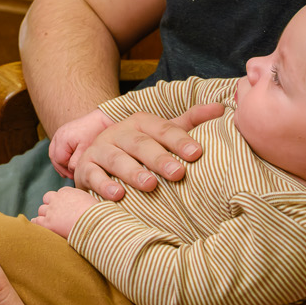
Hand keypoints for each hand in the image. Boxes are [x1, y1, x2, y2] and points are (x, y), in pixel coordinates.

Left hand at [33, 186, 93, 238]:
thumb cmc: (98, 215)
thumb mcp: (91, 201)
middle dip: (50, 206)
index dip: (61, 201)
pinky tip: (40, 228)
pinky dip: (37, 223)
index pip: (59, 194)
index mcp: (68, 191)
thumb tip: (88, 205)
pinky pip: (36, 221)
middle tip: (56, 215)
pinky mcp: (48, 223)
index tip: (65, 208)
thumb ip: (83, 201)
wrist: (95, 225)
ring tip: (50, 223)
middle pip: (48, 199)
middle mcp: (57, 199)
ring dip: (44, 215)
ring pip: (41, 210)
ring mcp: (51, 210)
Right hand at [50, 109, 111, 177]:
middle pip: (53, 156)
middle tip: (71, 175)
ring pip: (54, 152)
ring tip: (70, 170)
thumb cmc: (95, 133)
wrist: (101, 119)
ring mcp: (59, 133)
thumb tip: (70, 171)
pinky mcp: (63, 132)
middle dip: (61, 167)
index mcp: (62, 139)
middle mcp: (58, 135)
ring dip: (60, 162)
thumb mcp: (87, 149)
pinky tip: (70, 160)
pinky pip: (57, 147)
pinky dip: (62, 155)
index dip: (65, 170)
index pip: (58, 160)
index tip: (75, 175)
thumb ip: (77, 160)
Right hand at [69, 104, 224, 200]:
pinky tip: (118, 195)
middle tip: (178, 173)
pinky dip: (103, 185)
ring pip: (115, 158)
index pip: (161, 128)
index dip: (178, 140)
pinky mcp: (84, 169)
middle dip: (159, 158)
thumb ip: (190, 122)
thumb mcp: (162, 135)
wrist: (98, 161)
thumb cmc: (139, 151)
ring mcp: (99, 149)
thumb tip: (221, 108)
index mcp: (140, 123)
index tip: (197, 153)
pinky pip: (92, 175)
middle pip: (139, 143)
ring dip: (132, 171)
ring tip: (150, 185)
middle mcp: (119, 133)